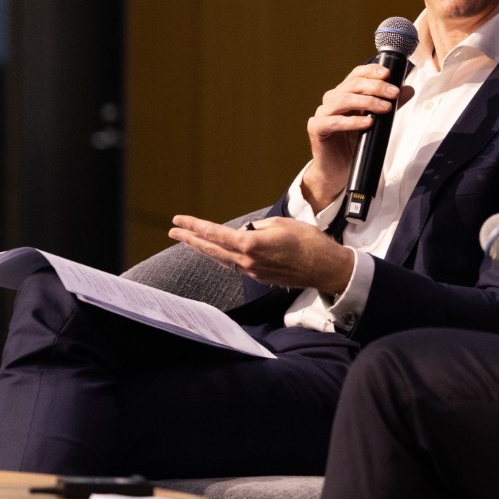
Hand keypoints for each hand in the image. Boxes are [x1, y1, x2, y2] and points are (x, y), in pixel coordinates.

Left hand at [169, 215, 355, 294]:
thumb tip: (247, 233)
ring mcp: (252, 272)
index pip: (214, 234)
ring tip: (191, 241)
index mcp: (250, 244)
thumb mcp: (281, 224)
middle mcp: (247, 261)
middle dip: (190, 240)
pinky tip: (223, 252)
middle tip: (173, 231)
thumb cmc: (308, 242)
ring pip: (222, 259)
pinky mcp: (260, 278)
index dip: (194, 226)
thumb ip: (258, 228)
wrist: (325, 267)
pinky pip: (237, 265)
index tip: (178, 221)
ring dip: (206, 249)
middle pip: (211, 250)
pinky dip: (226, 257)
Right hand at [301, 64, 413, 210]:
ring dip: (366, 101)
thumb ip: (390, 104)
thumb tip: (408, 90)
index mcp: (345, 94)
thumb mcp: (377, 122)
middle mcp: (332, 100)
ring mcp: (323, 113)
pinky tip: (367, 123)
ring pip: (342, 99)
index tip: (388, 73)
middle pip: (352, 85)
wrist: (340, 169)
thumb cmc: (357, 143)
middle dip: (375, 87)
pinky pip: (332, 121)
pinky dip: (351, 121)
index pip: (356, 75)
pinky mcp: (317, 128)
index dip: (371, 71)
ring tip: (385, 108)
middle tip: (393, 93)